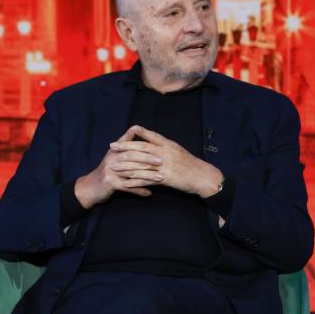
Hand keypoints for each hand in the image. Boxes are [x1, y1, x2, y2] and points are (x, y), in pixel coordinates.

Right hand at [74, 125, 164, 208]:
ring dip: (147, 176)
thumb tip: (135, 128)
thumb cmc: (107, 171)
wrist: (90, 188)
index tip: (157, 144)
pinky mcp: (110, 183)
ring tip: (160, 178)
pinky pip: (128, 187)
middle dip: (147, 158)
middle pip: (132, 156)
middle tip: (161, 161)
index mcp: (114, 151)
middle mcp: (112, 159)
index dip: (143, 143)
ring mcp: (110, 171)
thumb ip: (124, 143)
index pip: (130, 144)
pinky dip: (139, 191)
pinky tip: (148, 193)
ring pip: (132, 172)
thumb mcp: (113, 155)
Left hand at [107, 125, 223, 197]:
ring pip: (141, 164)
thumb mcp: (178, 150)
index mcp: (168, 144)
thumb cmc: (191, 164)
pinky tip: (125, 182)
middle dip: (125, 147)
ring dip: (126, 165)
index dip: (137, 133)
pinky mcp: (164, 178)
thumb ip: (164, 146)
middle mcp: (164, 153)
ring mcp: (164, 166)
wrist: (202, 176)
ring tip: (114, 166)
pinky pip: (146, 179)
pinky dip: (135, 181)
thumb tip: (154, 142)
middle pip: (141, 148)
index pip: (150, 136)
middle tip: (112, 147)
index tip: (127, 130)